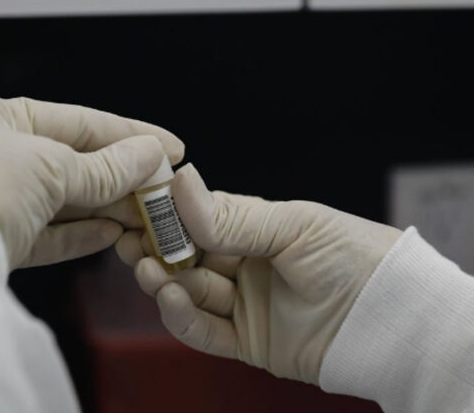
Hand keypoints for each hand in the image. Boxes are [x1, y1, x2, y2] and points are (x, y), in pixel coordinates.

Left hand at [0, 96, 183, 268]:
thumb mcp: (54, 168)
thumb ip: (108, 166)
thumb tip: (154, 155)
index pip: (80, 120)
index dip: (131, 133)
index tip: (172, 148)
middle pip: (76, 162)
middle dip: (123, 177)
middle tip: (164, 188)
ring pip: (65, 201)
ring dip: (108, 208)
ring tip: (148, 215)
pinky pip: (49, 233)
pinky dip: (81, 234)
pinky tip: (114, 234)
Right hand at [116, 164, 400, 383]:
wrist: (393, 319)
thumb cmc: (355, 257)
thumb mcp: (295, 227)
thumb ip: (235, 217)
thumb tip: (182, 181)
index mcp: (255, 229)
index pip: (198, 218)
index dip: (166, 214)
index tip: (135, 205)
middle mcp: (244, 264)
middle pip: (186, 256)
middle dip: (157, 248)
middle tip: (129, 240)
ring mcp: (244, 304)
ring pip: (190, 292)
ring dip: (165, 281)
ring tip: (150, 270)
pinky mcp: (247, 342)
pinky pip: (205, 332)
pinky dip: (183, 317)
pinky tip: (171, 298)